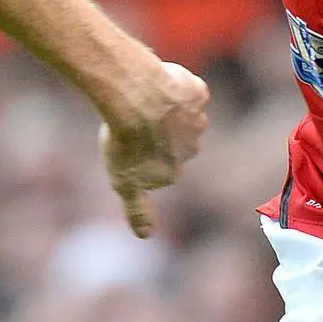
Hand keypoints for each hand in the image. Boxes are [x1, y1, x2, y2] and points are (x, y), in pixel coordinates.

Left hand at [98, 57, 209, 237]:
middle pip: (176, 142)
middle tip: (133, 122)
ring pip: (184, 116)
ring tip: (142, 101)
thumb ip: (138, 210)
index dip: (142, 156)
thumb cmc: (125, 140)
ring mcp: (196, 121)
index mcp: (173, 172)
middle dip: (159, 134)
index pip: (161, 167)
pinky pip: (188, 90)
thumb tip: (147, 237)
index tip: (126, 146)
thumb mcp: (125, 183)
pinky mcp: (198, 93)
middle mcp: (191, 148)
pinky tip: (157, 84)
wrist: (136, 98)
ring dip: (168, 111)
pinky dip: (175, 87)